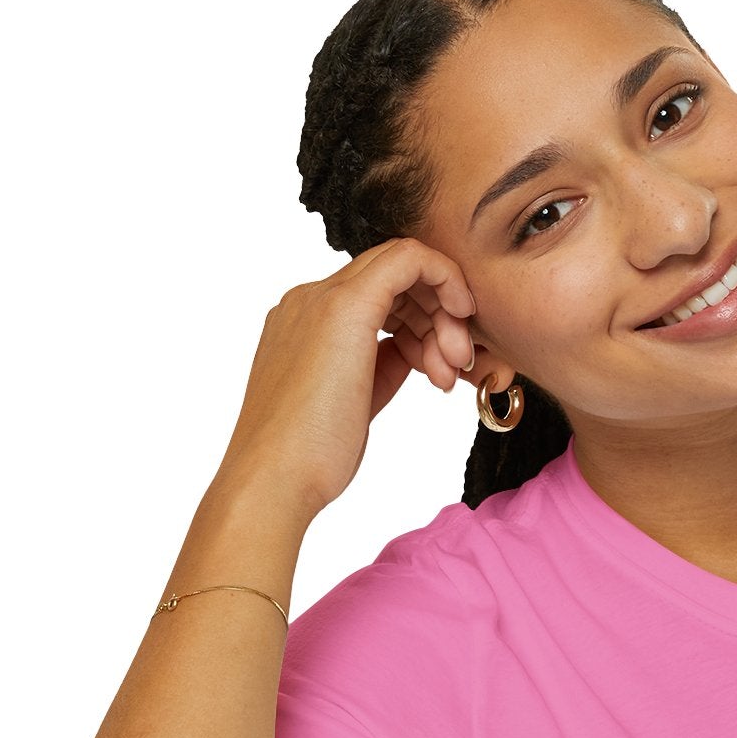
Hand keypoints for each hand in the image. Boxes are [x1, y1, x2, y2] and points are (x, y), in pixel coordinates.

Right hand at [212, 237, 476, 527]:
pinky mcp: (344, 307)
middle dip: (438, 316)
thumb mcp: (356, 400)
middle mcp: (309, 300)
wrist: (275, 477)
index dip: (421, 321)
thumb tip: (414, 351)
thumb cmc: (310, 457)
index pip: (378, 295)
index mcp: (306, 322)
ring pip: (403, 267)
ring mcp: (322, 298)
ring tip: (449, 373)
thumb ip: (381, 365)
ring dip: (443, 314)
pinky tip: (461, 317)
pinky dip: (445, 280)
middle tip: (456, 366)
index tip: (442, 363)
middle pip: (393, 279)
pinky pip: (409, 259)